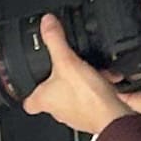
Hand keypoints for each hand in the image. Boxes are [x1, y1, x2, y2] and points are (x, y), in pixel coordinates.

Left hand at [22, 18, 130, 135]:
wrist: (113, 117)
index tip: (27, 82)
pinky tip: (105, 78)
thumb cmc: (88, 98)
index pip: (27, 102)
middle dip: (59, 81)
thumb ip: (55, 40)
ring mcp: (75, 114)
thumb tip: (46, 23)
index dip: (26, 91)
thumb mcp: (67, 61)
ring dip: (81, 83)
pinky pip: (91, 98)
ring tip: (89, 70)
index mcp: (44, 100)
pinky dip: (97, 88)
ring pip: (73, 95)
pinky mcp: (92, 114)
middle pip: (51, 95)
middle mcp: (57, 110)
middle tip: (64, 68)